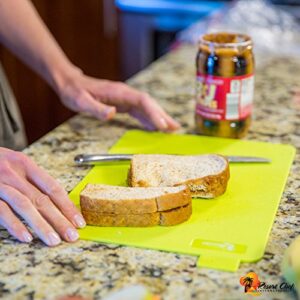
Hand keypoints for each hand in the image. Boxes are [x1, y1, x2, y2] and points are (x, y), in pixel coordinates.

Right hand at [0, 147, 85, 245]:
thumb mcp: (15, 166)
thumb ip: (33, 181)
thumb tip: (57, 204)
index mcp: (26, 165)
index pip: (53, 188)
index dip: (67, 206)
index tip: (78, 221)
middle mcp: (14, 173)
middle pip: (42, 199)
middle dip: (60, 219)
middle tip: (72, 236)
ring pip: (25, 205)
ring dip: (41, 225)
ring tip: (54, 241)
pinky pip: (1, 211)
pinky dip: (15, 224)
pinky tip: (26, 237)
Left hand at [56, 70, 179, 130]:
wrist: (70, 84)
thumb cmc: (74, 92)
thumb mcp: (81, 101)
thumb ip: (97, 108)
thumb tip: (112, 114)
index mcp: (119, 92)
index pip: (142, 101)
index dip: (154, 112)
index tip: (162, 125)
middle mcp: (125, 94)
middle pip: (149, 103)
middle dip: (162, 115)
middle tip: (175, 128)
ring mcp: (125, 98)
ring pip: (147, 107)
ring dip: (159, 117)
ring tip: (171, 129)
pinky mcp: (122, 103)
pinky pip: (139, 111)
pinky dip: (148, 119)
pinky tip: (153, 127)